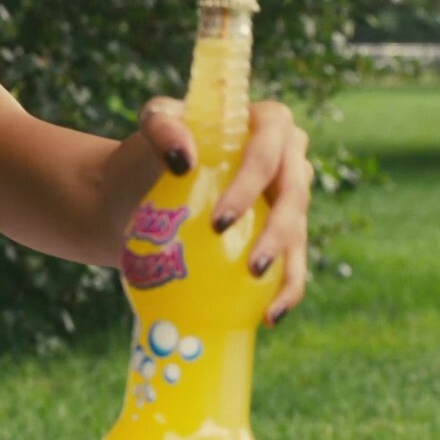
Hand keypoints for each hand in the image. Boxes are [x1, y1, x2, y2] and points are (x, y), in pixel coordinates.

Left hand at [138, 98, 310, 325]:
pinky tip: (270, 316)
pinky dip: (287, 290)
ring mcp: (288, 198)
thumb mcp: (151, 124)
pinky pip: (294, 263)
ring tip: (266, 301)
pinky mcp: (281, 235)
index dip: (253, 184)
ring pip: (300, 231)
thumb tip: (184, 159)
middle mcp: (288, 158)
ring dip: (289, 267)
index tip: (221, 221)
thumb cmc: (153, 150)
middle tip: (250, 266)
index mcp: (268, 123)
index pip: (269, 149)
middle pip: (294, 193)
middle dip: (278, 232)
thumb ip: (162, 125)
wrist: (139, 191)